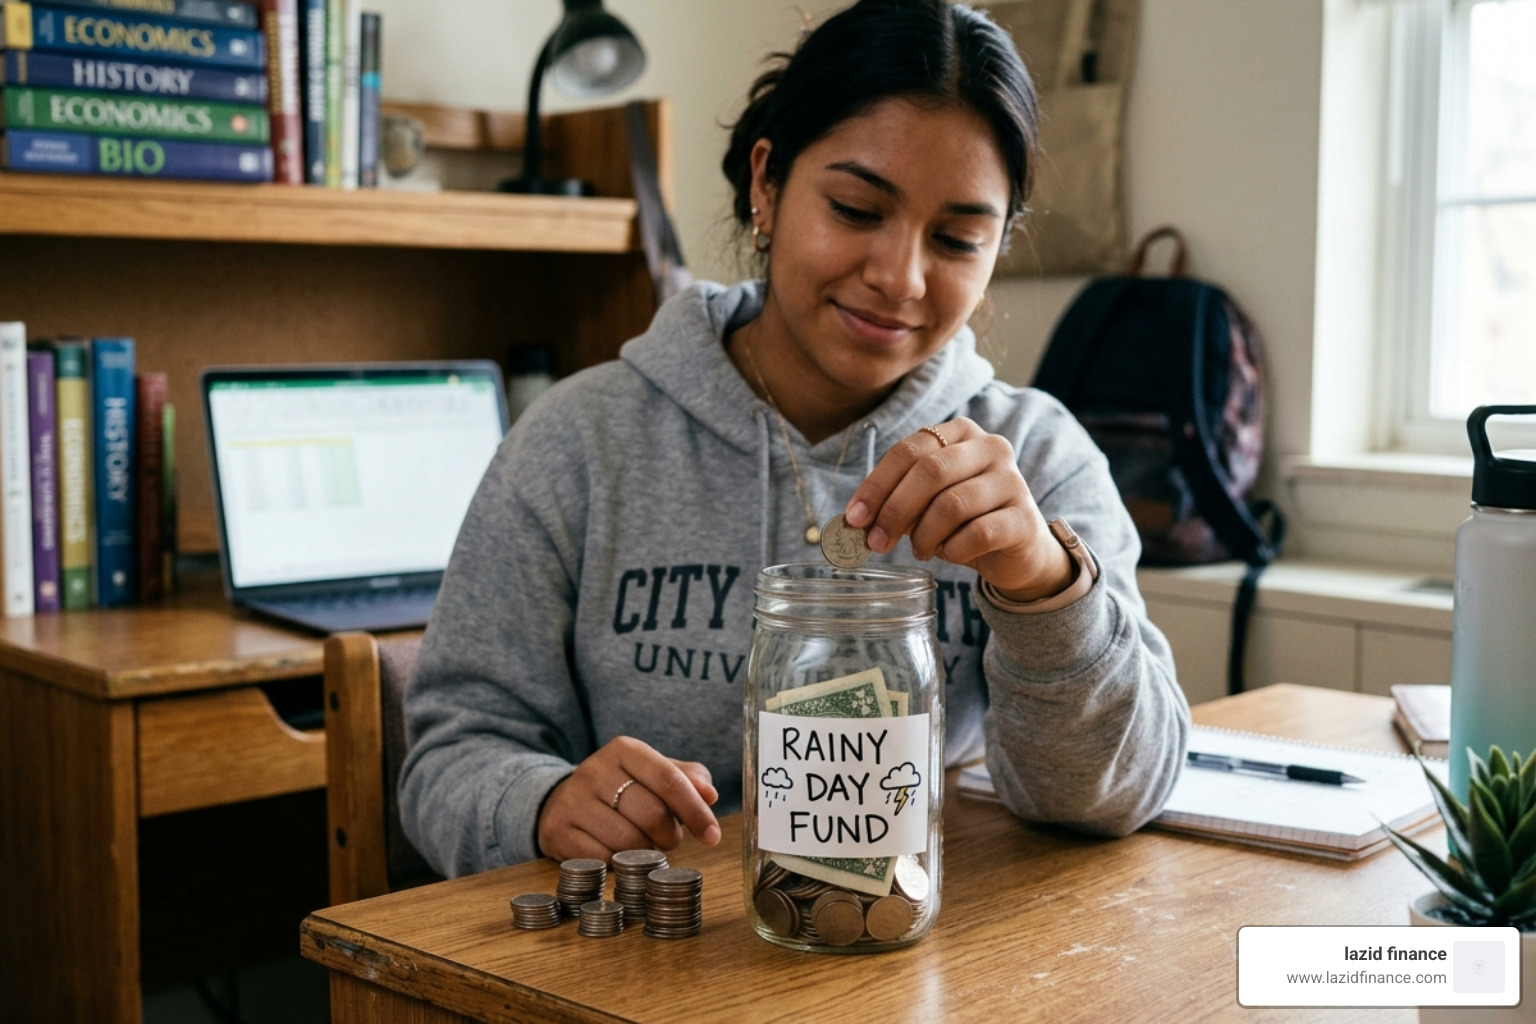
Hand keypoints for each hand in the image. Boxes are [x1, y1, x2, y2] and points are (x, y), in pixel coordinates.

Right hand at [536, 735, 721, 862]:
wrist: (564, 800)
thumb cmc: (622, 788)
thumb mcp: (653, 773)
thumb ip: (687, 779)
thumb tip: (710, 794)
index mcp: (624, 749)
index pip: (668, 779)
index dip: (695, 810)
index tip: (713, 835)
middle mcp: (595, 769)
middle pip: (651, 814)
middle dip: (670, 836)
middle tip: (669, 839)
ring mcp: (573, 800)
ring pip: (627, 841)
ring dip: (646, 853)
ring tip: (644, 845)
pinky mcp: (558, 830)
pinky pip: (602, 859)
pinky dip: (619, 864)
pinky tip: (619, 854)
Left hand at [842, 418, 1074, 602]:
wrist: (1018, 550)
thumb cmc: (964, 521)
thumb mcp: (926, 503)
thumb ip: (896, 501)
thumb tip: (857, 520)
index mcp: (961, 433)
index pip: (909, 450)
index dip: (877, 485)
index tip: (854, 518)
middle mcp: (991, 447)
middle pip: (930, 471)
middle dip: (895, 510)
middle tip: (877, 542)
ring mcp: (1012, 480)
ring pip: (952, 504)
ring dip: (924, 535)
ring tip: (920, 551)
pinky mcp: (1025, 518)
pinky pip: (977, 534)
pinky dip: (953, 550)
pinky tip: (950, 554)